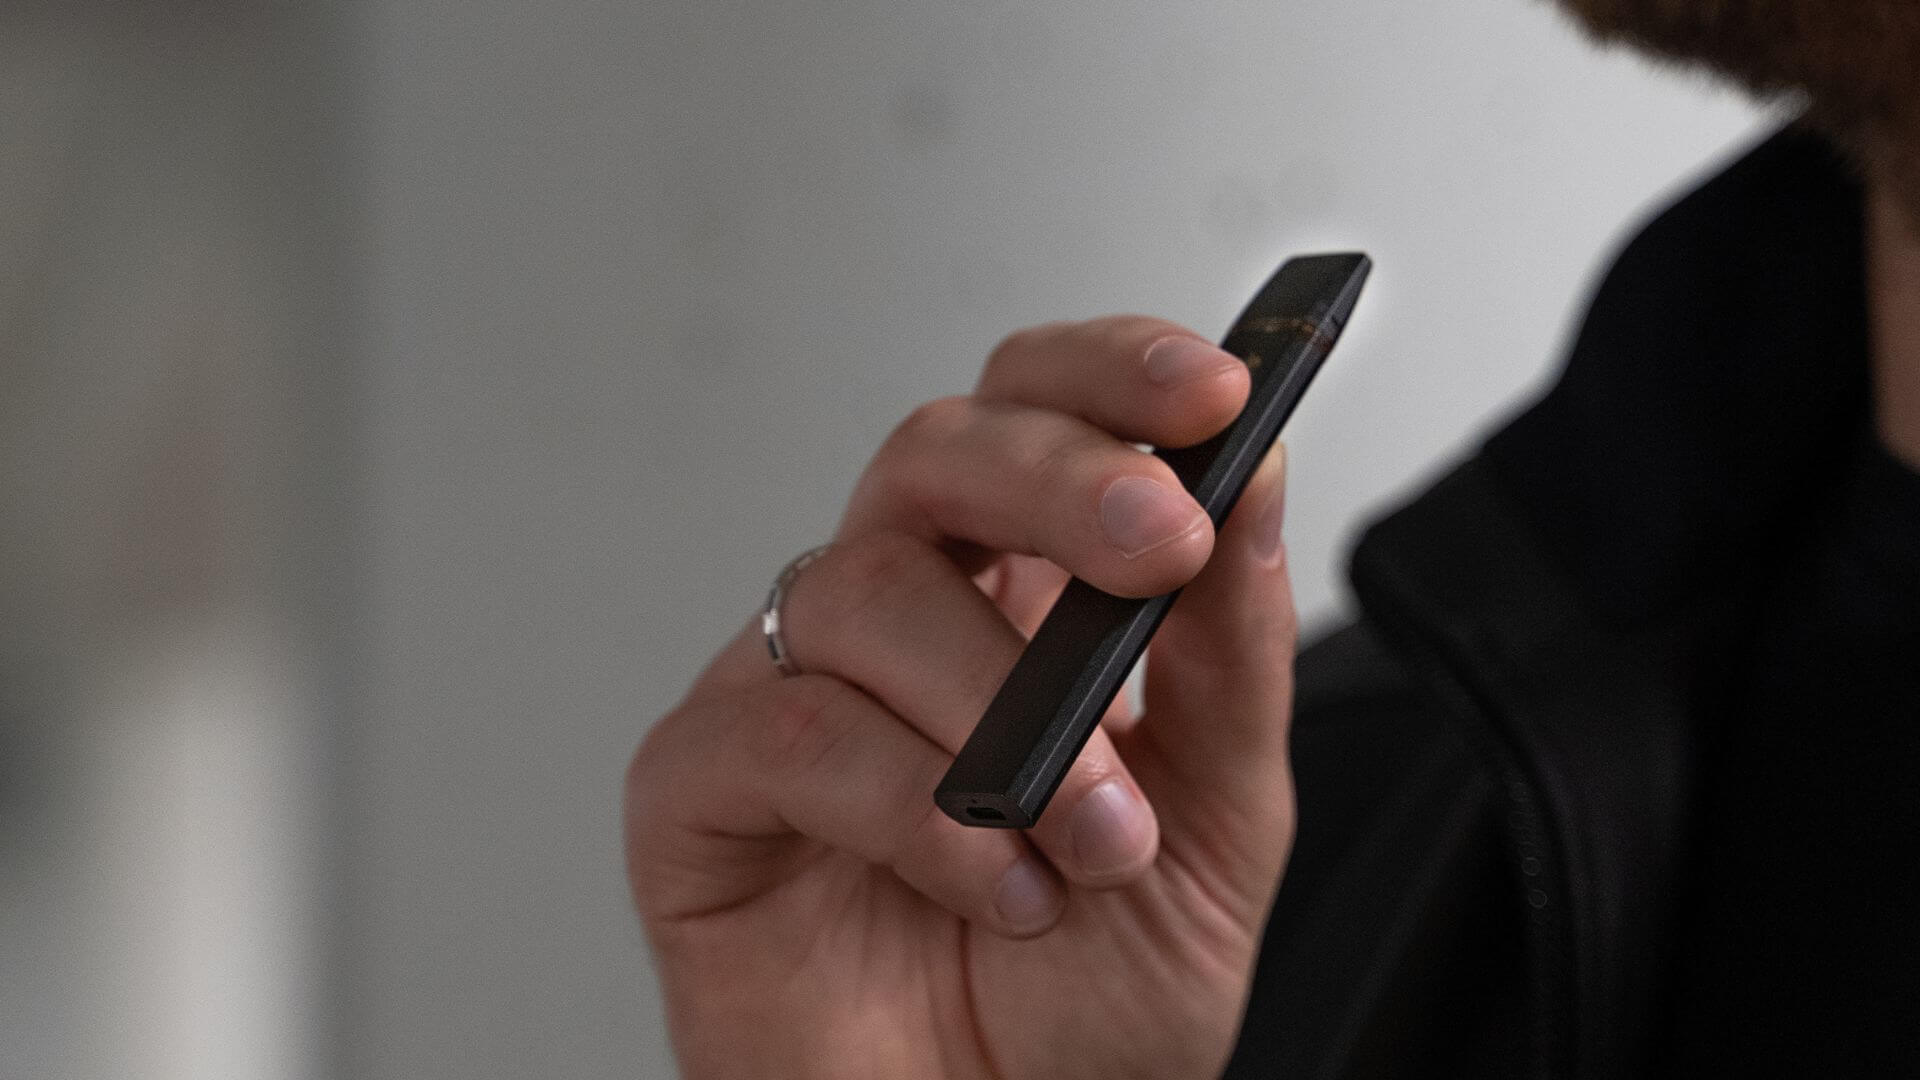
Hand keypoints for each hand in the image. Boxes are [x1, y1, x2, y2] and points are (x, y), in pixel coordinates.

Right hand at [625, 317, 1299, 1078]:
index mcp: (1017, 606)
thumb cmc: (1086, 1011)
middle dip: (1058, 477)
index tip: (1212, 391)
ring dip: (1007, 709)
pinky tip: (988, 884)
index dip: (1110, 375)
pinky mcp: (699, 789)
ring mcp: (788, 694)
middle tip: (1157, 548)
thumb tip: (1255, 478)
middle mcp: (897, 628)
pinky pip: (788, 727)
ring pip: (866, 588)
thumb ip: (1231, 660)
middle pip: (935, 453)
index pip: (1035, 416)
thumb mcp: (1216, 831)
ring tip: (1091, 841)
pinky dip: (909, 801)